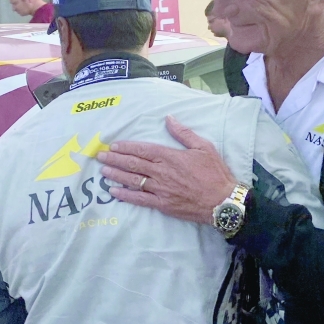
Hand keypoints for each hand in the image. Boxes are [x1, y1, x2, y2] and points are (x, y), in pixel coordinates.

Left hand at [97, 116, 236, 224]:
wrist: (222, 202)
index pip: (143, 150)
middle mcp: (162, 172)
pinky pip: (140, 199)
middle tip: (100, 155)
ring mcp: (161, 189)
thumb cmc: (215, 173)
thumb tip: (169, 119)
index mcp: (170, 156)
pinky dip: (125, 195)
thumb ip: (184, 133)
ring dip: (116, 174)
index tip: (114, 145)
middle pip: (134, 164)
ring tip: (103, 170)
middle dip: (115, 159)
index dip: (127, 147)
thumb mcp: (203, 147)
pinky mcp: (162, 204)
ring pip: (133, 180)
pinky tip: (114, 191)